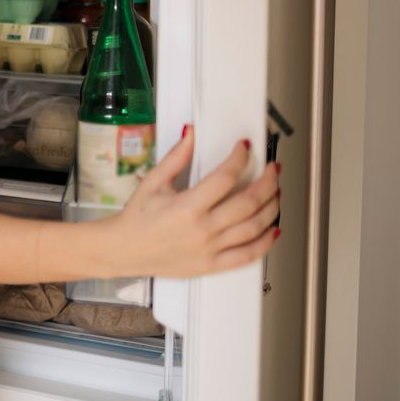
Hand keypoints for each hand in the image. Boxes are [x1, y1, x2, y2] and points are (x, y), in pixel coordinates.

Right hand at [103, 126, 280, 278]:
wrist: (124, 250)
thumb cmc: (136, 220)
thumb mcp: (153, 182)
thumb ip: (176, 158)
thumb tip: (191, 135)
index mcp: (187, 207)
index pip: (225, 178)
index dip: (240, 158)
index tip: (244, 149)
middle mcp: (202, 229)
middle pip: (248, 202)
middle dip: (268, 182)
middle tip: (273, 170)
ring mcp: (210, 249)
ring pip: (254, 227)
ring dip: (271, 208)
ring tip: (276, 193)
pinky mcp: (212, 265)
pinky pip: (248, 255)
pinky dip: (266, 243)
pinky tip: (273, 230)